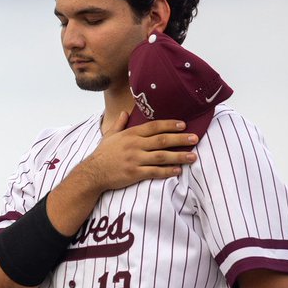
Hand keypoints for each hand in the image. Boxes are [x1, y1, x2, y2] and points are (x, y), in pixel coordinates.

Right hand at [75, 113, 198, 194]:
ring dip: (179, 156)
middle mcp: (134, 146)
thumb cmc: (101, 155)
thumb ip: (119, 124)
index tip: (183, 125)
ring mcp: (135, 160)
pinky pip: (154, 172)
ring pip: (162, 157)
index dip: (170, 125)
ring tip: (193, 156)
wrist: (92, 173)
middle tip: (195, 138)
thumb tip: (124, 113)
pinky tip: (178, 171)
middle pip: (162, 140)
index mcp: (130, 135)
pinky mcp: (134, 173)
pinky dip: (167, 171)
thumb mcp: (109, 136)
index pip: (154, 126)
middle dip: (180, 139)